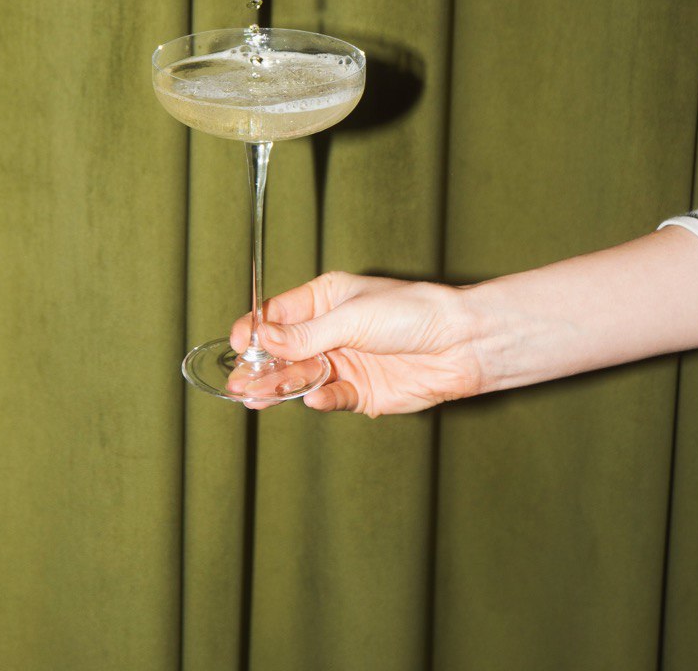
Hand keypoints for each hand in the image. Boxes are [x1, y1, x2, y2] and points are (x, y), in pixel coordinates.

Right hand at [230, 272, 483, 416]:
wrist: (461, 344)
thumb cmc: (411, 312)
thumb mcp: (352, 317)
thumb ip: (307, 333)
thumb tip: (262, 337)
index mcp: (325, 299)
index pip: (278, 314)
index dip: (254, 328)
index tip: (236, 343)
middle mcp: (330, 331)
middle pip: (284, 350)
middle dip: (260, 365)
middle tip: (239, 382)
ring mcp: (344, 363)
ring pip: (301, 376)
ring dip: (280, 386)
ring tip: (257, 397)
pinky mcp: (360, 392)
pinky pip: (330, 397)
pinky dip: (319, 399)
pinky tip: (312, 397)